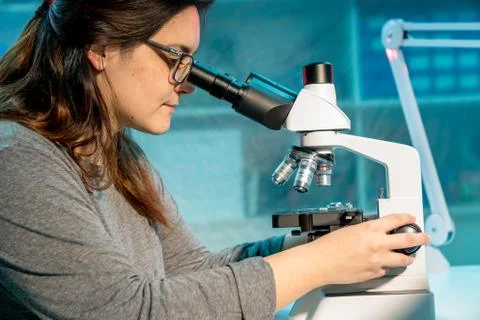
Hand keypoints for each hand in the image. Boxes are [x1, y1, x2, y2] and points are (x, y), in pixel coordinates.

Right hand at [305, 213, 430, 286]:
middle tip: (425, 238)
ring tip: (410, 258)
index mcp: (370, 229)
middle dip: (420, 238)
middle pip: (407, 240)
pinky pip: (385, 269)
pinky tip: (381, 265)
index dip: (406, 218)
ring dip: (408, 258)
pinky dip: (385, 267)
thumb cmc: (329, 246)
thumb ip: (367, 231)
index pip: (396, 220)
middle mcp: (377, 244)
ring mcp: (377, 260)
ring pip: (402, 260)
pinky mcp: (374, 273)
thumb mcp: (350, 229)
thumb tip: (376, 233)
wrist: (321, 262)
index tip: (411, 219)